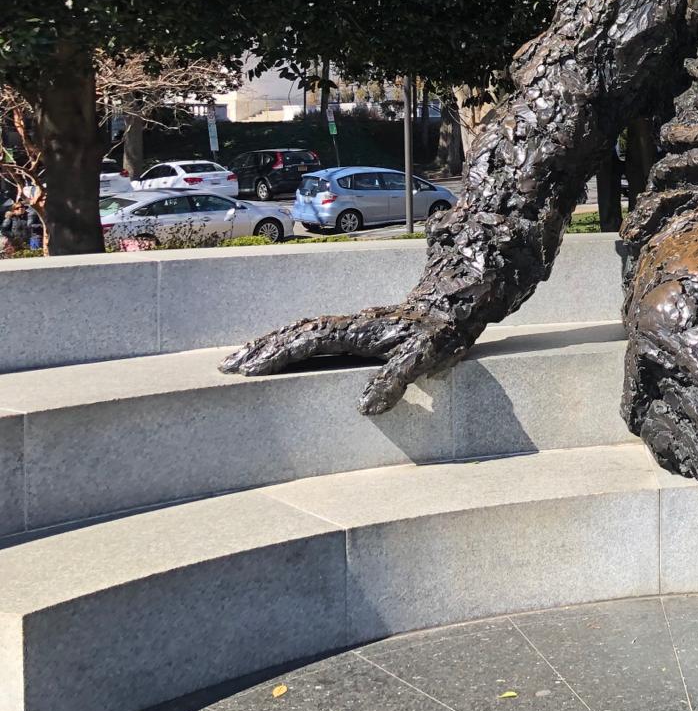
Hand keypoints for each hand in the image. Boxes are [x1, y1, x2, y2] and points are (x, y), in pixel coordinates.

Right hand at [219, 303, 467, 414]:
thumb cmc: (442, 333)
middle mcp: (347, 325)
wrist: (457, 304)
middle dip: (260, 349)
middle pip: (294, 334)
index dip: (277, 355)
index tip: (247, 369)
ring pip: (301, 333)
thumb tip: (364, 407)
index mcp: (356, 331)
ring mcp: (351, 327)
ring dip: (270, 345)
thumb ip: (395, 379)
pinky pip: (314, 337)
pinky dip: (291, 344)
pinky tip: (282, 354)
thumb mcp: (424, 358)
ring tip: (241, 360)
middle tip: (227, 366)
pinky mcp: (357, 331)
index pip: (306, 343)